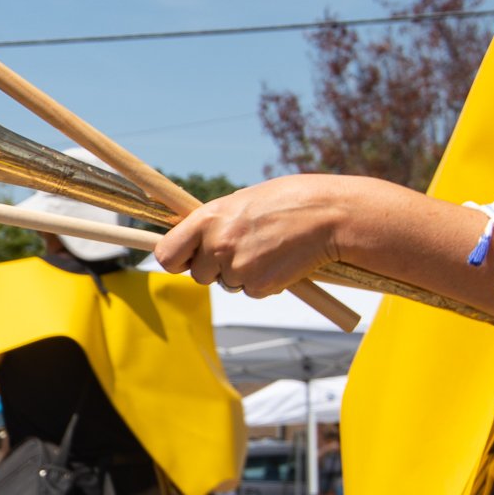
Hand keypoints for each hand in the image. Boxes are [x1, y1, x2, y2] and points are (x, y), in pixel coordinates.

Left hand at [154, 176, 353, 296]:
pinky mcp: (258, 286)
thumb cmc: (285, 203)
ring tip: (267, 248)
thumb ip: (213, 224)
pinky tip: (280, 260)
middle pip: (198, 275)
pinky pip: (251, 291)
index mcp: (207, 219)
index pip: (166, 254)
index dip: (175, 260)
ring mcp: (237, 267)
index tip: (185, 260)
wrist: (327, 215)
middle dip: (214, 269)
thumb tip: (192, 244)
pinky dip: (263, 282)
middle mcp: (216, 244)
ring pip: (226, 284)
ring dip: (242, 274)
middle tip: (241, 250)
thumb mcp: (240, 204)